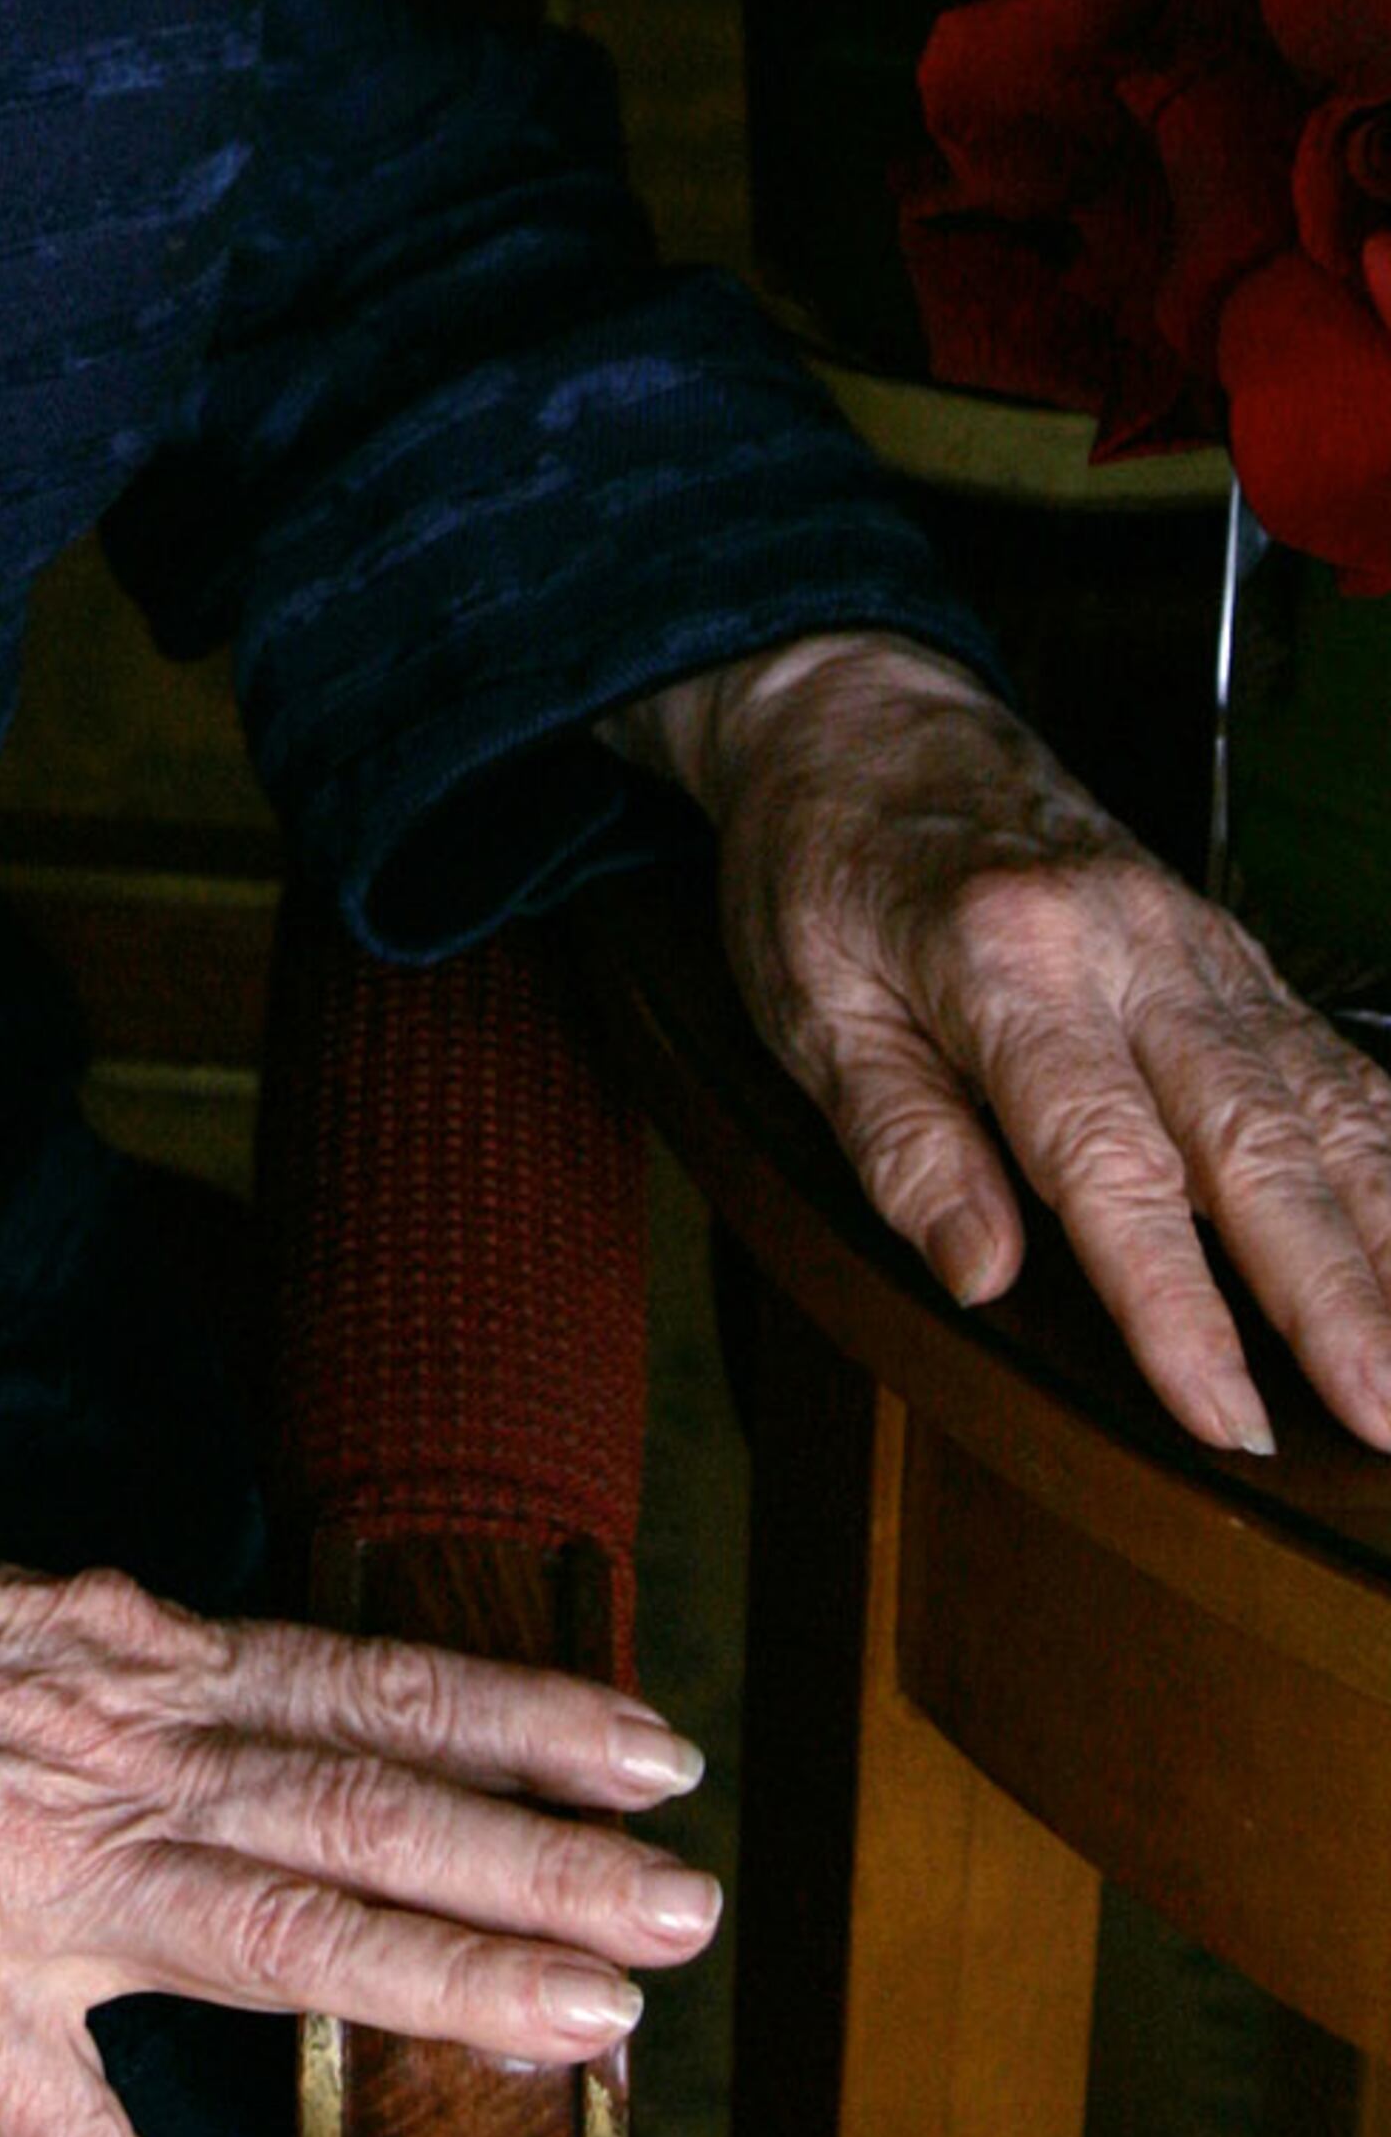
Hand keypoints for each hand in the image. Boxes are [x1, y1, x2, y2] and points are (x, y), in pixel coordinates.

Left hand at [618, 626, 1390, 1461]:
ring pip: (1321, 1102)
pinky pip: (1335, 1060)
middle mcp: (1127, 945)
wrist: (868, 714)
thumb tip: (981, 1276)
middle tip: (1386, 1422)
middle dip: (1333, 1293)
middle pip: (1253, 1137)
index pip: (1108, 1159)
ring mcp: (1196, 942)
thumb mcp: (805, 997)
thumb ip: (899, 1138)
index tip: (1229, 1417)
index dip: (1176, 1301)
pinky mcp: (1232, 950)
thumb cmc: (818, 862)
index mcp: (1003, 958)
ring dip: (1387, 1244)